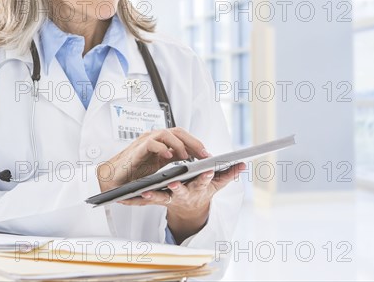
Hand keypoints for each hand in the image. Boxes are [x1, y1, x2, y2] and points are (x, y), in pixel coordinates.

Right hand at [96, 127, 209, 192]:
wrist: (113, 178)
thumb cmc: (133, 172)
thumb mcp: (158, 167)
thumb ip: (173, 161)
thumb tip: (193, 162)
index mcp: (160, 142)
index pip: (182, 136)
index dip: (196, 143)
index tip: (208, 154)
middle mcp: (154, 139)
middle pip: (177, 131)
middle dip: (193, 141)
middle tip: (204, 154)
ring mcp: (145, 142)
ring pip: (166, 133)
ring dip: (179, 143)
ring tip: (187, 156)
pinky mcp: (137, 149)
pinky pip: (151, 143)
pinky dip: (162, 148)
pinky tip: (169, 156)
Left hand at [118, 162, 245, 243]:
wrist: (190, 209)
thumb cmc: (202, 191)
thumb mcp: (216, 185)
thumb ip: (228, 174)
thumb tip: (243, 164)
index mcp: (198, 188)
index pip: (203, 181)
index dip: (205, 177)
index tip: (207, 170)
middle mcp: (184, 194)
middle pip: (181, 191)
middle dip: (178, 187)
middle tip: (173, 182)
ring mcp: (171, 198)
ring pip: (162, 197)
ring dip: (153, 196)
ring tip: (144, 192)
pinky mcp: (159, 199)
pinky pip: (149, 199)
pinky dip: (139, 199)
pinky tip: (129, 195)